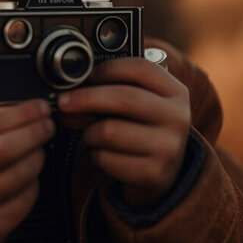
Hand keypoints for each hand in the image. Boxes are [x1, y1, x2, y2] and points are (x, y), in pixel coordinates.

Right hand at [0, 99, 54, 242]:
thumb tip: (20, 112)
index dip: (20, 113)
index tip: (40, 107)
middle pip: (4, 148)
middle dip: (34, 133)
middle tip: (48, 126)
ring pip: (19, 175)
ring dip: (37, 159)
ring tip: (39, 153)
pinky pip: (23, 201)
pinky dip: (33, 187)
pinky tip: (30, 181)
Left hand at [57, 57, 190, 206]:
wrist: (167, 173)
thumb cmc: (144, 130)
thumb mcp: (140, 106)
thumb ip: (112, 93)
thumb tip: (70, 95)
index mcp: (176, 92)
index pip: (141, 69)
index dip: (109, 69)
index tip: (88, 76)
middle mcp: (177, 118)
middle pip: (124, 98)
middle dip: (86, 98)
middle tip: (64, 102)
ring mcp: (168, 147)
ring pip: (109, 131)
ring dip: (90, 133)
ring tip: (92, 135)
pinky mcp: (152, 173)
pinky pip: (107, 158)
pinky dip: (96, 155)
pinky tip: (104, 154)